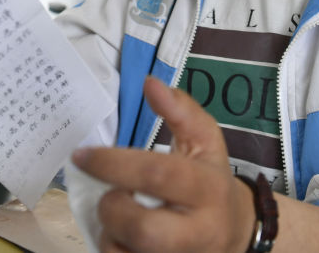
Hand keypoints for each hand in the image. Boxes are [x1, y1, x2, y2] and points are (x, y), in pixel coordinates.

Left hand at [71, 77, 254, 251]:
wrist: (236, 234)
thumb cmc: (210, 179)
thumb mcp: (206, 141)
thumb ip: (181, 110)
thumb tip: (150, 83)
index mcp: (208, 189)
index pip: (157, 174)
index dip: (113, 164)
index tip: (82, 155)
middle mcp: (198, 232)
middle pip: (143, 229)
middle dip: (113, 210)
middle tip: (110, 197)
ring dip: (109, 234)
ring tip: (119, 218)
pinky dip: (114, 251)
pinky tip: (123, 238)